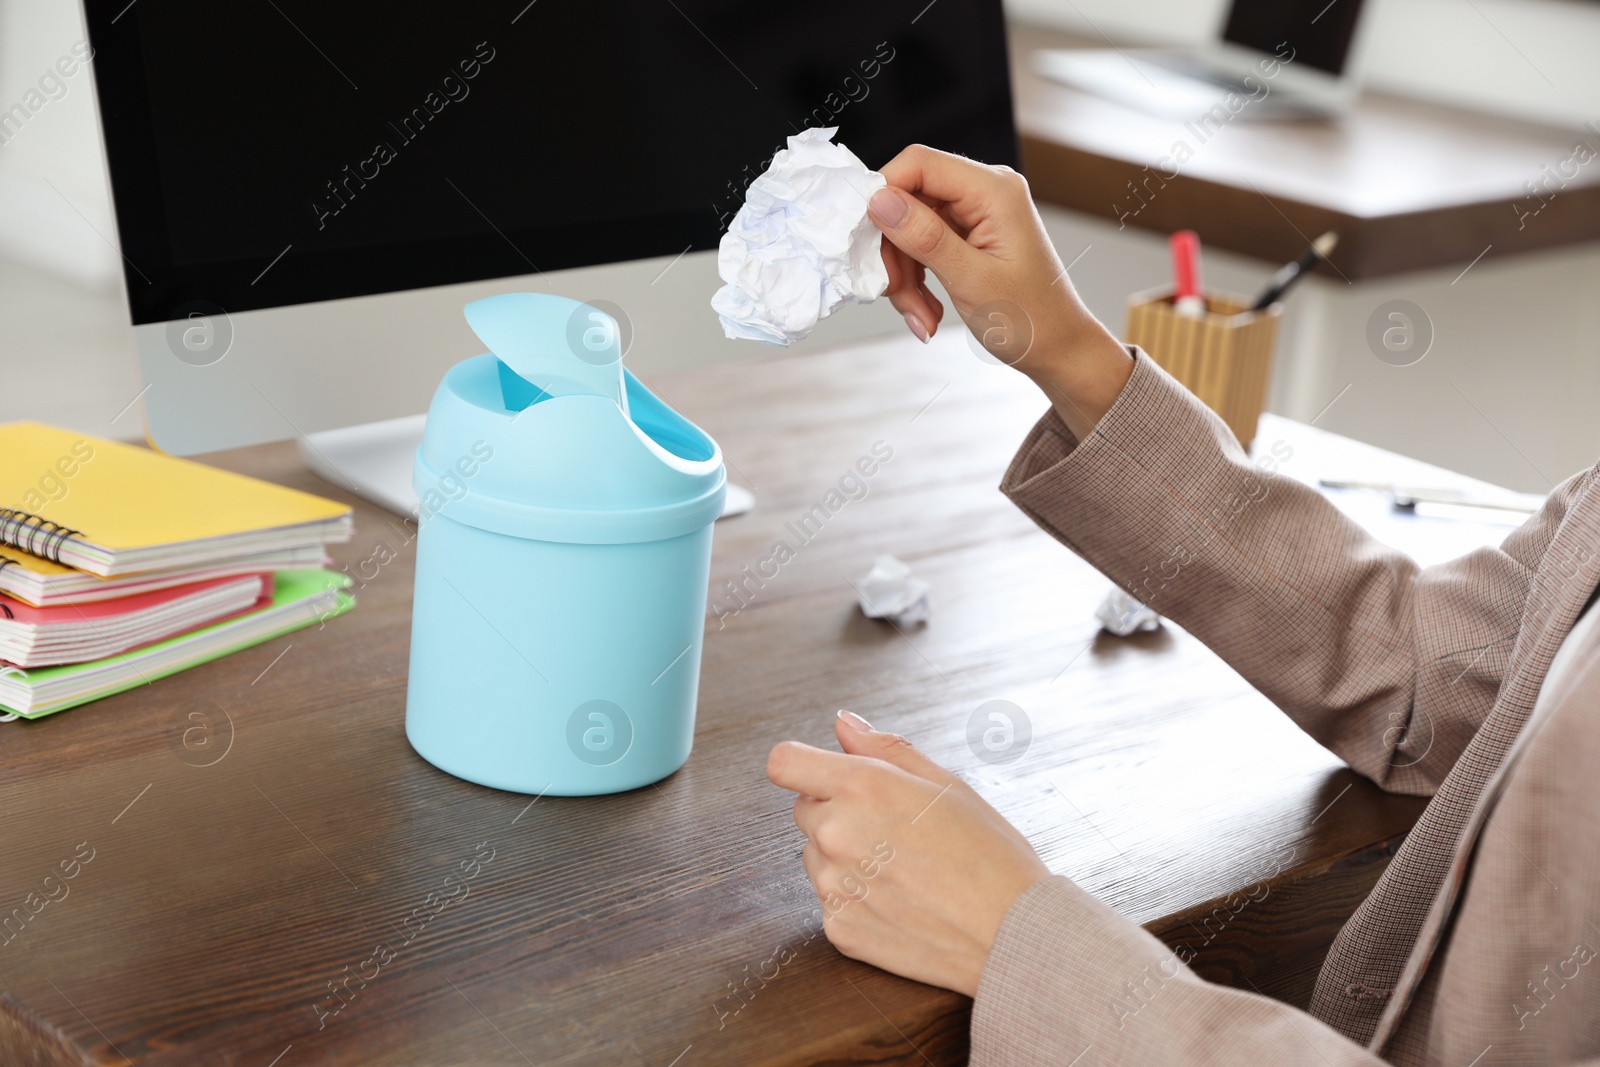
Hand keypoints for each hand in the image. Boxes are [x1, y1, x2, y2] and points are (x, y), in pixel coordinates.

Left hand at [766, 710, 1049, 996]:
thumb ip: (886, 749)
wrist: (1014, 937)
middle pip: (804, 809)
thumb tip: (844, 724)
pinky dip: (857, 899)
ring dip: (844, 857)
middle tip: (893, 829)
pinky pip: (831, 900)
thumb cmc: (991, 856)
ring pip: (815, 857)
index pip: (784, 762)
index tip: (822, 774)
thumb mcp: (948, 785)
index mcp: (863, 788)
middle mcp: (837, 835)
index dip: (802, 765)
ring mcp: (834, 886)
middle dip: (836, 811)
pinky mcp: (839, 929)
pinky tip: (901, 902)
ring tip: (903, 870)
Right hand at [870, 145, 1132, 439]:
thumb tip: (880, 200)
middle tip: (898, 296)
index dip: (884, 194)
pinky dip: (916, 280)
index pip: (919, 164)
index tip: (866, 241)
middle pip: (908, 199)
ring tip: (921, 316)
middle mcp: (984, 192)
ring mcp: (975, 214)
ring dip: (904, 275)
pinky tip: (927, 312)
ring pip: (909, 228)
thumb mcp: (973, 281)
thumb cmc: (1033, 321)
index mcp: (994, 190)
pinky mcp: (967, 235)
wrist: (1060, 350)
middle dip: (894, 251)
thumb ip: (925, 237)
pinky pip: (922, 246)